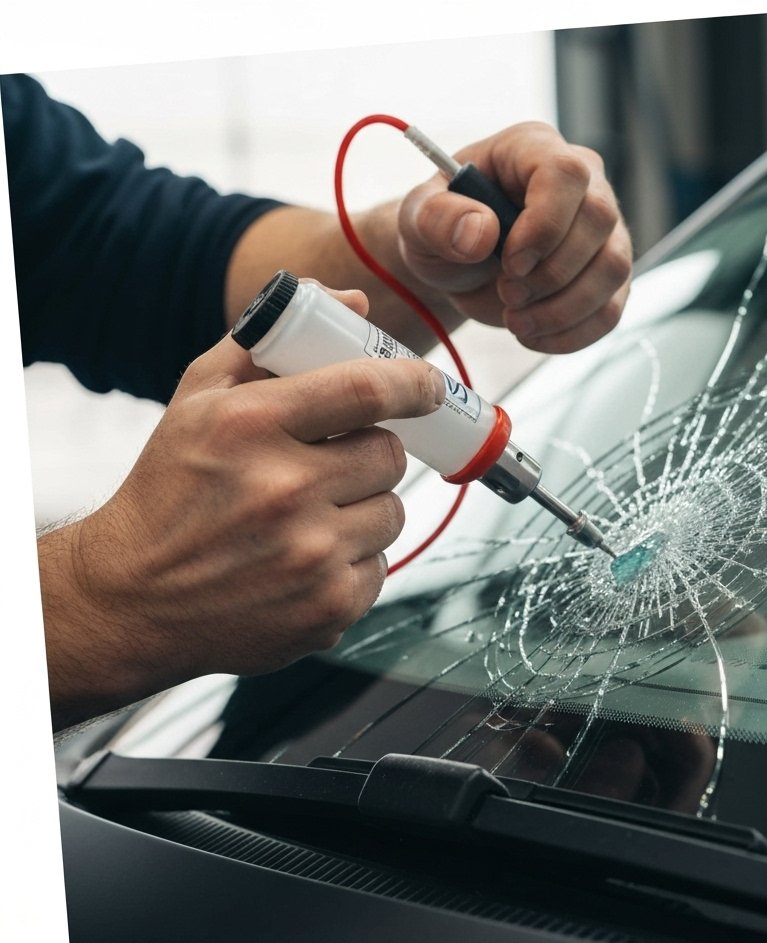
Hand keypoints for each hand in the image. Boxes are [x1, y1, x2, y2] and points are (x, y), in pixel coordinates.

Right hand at [40, 289, 444, 727]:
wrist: (132, 600)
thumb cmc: (169, 491)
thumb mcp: (198, 400)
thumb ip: (271, 343)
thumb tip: (353, 304)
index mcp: (249, 425)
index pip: (367, 389)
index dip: (412, 384)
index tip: (426, 387)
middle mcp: (283, 490)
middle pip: (388, 455)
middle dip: (369, 453)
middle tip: (333, 464)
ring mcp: (310, 555)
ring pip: (392, 511)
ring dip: (364, 508)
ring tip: (309, 517)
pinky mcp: (329, 607)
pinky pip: (381, 566)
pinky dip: (354, 560)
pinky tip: (305, 560)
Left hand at [397, 122, 632, 353]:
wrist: (458, 267)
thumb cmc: (442, 231)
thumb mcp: (419, 220)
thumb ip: (437, 218)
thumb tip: (480, 232)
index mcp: (533, 149)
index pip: (565, 174)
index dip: (544, 224)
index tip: (510, 264)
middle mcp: (582, 182)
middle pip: (599, 221)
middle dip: (551, 274)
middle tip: (507, 294)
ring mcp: (602, 230)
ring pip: (613, 269)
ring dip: (562, 310)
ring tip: (516, 321)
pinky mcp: (607, 276)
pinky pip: (610, 309)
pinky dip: (572, 334)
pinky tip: (534, 335)